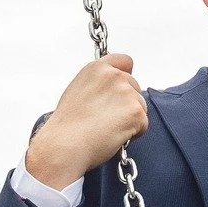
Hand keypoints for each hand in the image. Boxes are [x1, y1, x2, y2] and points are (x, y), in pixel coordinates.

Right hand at [25, 54, 148, 189]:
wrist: (64, 145)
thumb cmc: (66, 126)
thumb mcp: (77, 92)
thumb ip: (98, 85)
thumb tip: (111, 91)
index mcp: (96, 68)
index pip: (124, 61)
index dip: (125, 75)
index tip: (121, 88)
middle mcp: (114, 76)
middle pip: (135, 87)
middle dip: (126, 103)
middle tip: (105, 119)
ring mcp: (127, 92)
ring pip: (141, 106)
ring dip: (129, 119)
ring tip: (106, 129)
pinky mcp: (136, 111)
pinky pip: (143, 124)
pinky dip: (133, 134)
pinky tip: (113, 136)